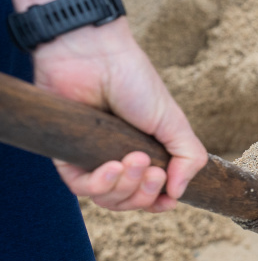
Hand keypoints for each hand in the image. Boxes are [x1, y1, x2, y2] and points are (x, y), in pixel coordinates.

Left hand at [0, 0, 205, 212]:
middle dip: (145, 194)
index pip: (152, 195)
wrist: (97, 58)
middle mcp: (120, 160)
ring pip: (108, 199)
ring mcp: (93, 159)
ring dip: (126, 188)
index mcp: (147, 154)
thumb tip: (179, 193)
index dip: (160, 202)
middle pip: (131, 202)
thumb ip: (188, 158)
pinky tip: (112, 165)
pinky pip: (81, 189)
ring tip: (133, 160)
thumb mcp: (175, 123)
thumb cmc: (136, 82)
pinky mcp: (67, 156)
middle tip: (153, 171)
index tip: (169, 196)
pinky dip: (100, 184)